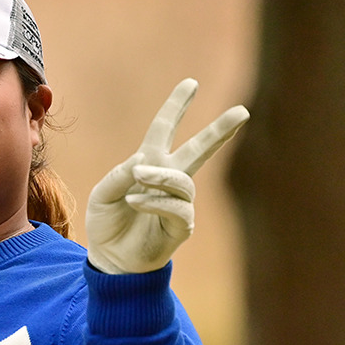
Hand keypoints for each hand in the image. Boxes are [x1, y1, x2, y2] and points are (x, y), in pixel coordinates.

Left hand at [86, 78, 248, 274]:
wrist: (110, 260)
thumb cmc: (106, 224)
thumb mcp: (103, 195)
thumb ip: (119, 175)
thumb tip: (144, 159)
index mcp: (148, 164)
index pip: (164, 130)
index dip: (176, 107)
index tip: (191, 84)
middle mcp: (167, 180)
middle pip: (199, 150)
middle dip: (220, 131)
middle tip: (242, 111)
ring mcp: (177, 203)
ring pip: (182, 181)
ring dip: (159, 176)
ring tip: (139, 177)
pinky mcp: (181, 226)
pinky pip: (176, 208)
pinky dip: (155, 201)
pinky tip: (136, 201)